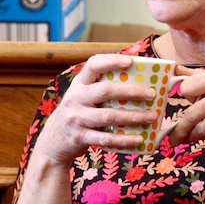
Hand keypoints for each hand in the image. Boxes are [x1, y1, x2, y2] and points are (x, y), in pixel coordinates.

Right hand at [32, 54, 162, 166]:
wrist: (52, 142)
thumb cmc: (77, 115)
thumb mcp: (81, 98)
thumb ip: (101, 90)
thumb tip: (139, 84)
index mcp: (78, 84)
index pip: (93, 65)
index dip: (112, 61)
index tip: (131, 61)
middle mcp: (75, 98)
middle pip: (105, 90)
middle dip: (131, 91)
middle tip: (152, 94)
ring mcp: (76, 118)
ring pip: (108, 116)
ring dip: (133, 116)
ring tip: (151, 116)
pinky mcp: (79, 137)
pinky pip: (106, 139)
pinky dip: (124, 140)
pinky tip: (139, 139)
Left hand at [167, 67, 204, 160]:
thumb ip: (203, 78)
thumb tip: (175, 71)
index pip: (187, 86)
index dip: (186, 96)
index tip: (187, 103)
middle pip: (191, 110)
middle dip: (182, 124)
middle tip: (174, 134)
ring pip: (199, 126)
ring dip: (191, 134)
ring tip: (184, 139)